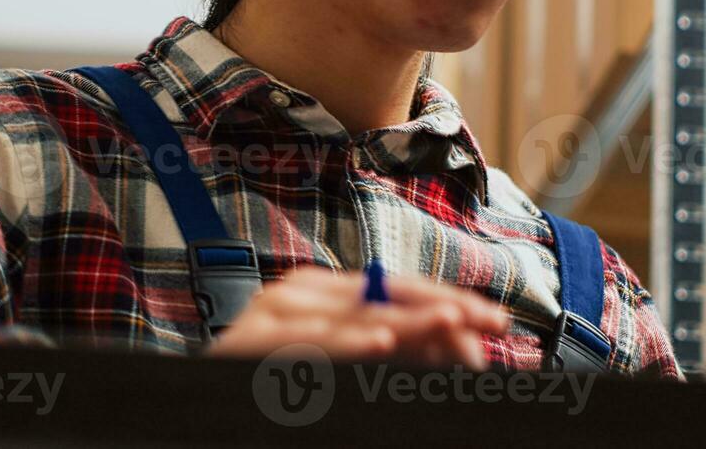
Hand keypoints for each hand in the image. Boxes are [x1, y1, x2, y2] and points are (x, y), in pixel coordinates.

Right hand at [206, 265, 511, 368]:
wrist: (205, 416)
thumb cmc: (286, 388)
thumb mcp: (356, 365)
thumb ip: (403, 355)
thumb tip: (468, 346)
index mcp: (324, 294)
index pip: (396, 289)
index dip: (449, 302)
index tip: (500, 320)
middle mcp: (298, 294)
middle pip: (381, 297)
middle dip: (440, 311)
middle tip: (488, 321)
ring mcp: (271, 315)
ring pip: (351, 318)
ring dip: (405, 322)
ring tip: (450, 322)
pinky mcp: (248, 344)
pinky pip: (307, 343)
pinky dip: (347, 343)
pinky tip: (383, 340)